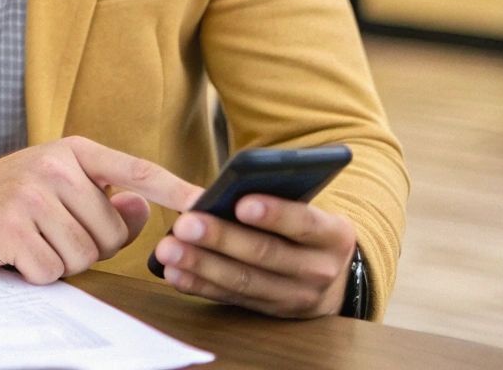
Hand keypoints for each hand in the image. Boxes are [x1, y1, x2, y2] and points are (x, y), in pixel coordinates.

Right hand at [0, 136, 202, 284]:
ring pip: (82, 256)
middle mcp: (55, 168)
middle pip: (109, 234)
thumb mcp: (54, 183)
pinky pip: (50, 271)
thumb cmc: (5, 195)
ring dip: (58, 261)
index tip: (206, 204)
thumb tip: (143, 208)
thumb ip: (101, 196)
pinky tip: (13, 252)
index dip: (175, 189)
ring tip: (30, 240)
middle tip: (51, 233)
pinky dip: (34, 272)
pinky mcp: (11, 227)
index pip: (135, 170)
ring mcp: (32, 196)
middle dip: (86, 247)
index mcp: (73, 152)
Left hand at [153, 194, 356, 317]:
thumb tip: (220, 190)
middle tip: (185, 224)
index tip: (242, 203)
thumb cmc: (303, 228)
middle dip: (222, 238)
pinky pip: (230, 298)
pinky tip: (173, 273)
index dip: (275, 214)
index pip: (305, 223)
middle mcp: (319, 270)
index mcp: (334, 235)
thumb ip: (274, 197)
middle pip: (267, 254)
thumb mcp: (306, 209)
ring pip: (244, 281)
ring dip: (201, 265)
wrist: (329, 277)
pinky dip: (199, 285)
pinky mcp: (268, 312)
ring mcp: (295, 297)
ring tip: (168, 249)